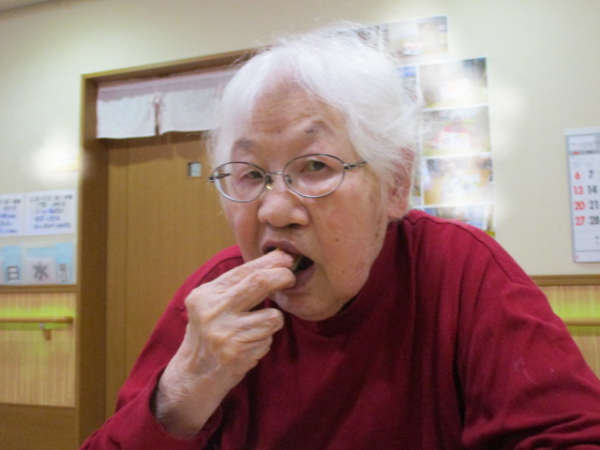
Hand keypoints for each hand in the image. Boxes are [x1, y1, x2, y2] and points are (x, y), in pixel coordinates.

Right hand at [153, 250, 294, 437]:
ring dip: (272, 320)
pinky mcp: (237, 353)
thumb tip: (274, 261)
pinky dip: (264, 341)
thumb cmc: (208, 333)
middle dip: (281, 277)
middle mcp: (213, 311)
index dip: (270, 263)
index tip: (286, 260)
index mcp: (206, 295)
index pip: (244, 271)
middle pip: (259, 283)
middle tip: (290, 278)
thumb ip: (235, 285)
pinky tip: (248, 345)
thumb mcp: (210, 304)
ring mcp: (225, 333)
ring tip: (257, 327)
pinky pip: (267, 339)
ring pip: (271, 316)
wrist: (193, 375)